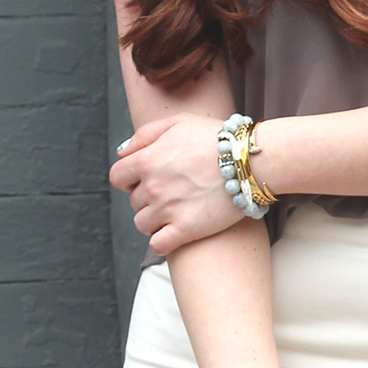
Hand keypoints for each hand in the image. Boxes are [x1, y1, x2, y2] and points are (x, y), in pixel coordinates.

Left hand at [109, 115, 241, 254]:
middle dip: (147, 198)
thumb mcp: (178, 122)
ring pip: (142, 224)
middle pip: (133, 201)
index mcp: (147, 160)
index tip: (145, 179)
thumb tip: (122, 153)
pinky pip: (158, 245)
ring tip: (174, 212)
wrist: (250, 161)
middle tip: (171, 192)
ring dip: (154, 220)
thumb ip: (145, 135)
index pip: (117, 177)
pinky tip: (175, 232)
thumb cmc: (216, 138)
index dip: (130, 179)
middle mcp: (153, 187)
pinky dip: (162, 241)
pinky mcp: (186, 230)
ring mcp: (168, 210)